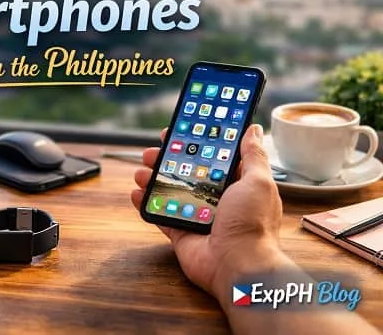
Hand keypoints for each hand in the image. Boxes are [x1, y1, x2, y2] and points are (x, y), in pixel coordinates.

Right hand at [130, 124, 290, 299]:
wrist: (238, 266)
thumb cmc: (252, 225)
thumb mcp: (258, 182)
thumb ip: (253, 155)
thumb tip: (254, 130)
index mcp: (237, 184)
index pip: (213, 156)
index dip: (196, 143)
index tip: (179, 130)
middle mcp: (217, 199)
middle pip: (186, 171)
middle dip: (167, 159)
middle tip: (153, 151)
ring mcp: (196, 215)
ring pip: (169, 190)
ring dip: (153, 178)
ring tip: (141, 172)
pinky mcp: (181, 232)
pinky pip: (158, 214)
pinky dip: (145, 204)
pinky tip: (136, 193)